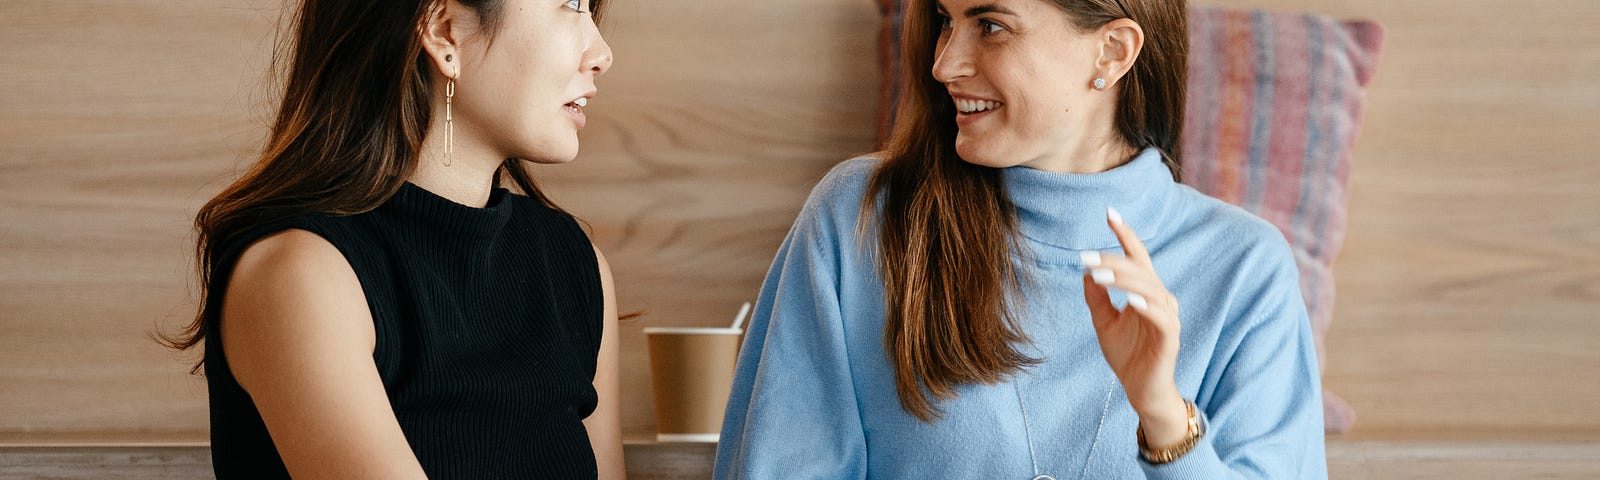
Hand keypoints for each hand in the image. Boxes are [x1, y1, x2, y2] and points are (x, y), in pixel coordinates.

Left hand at [1081, 207, 1188, 446]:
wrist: (1140, 390)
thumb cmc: (1127, 355)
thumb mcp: (1104, 323)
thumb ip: (1096, 298)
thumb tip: (1085, 272)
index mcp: (1146, 291)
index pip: (1137, 257)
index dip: (1125, 234)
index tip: (1109, 213)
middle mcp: (1160, 298)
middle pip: (1140, 270)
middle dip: (1114, 260)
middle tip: (1087, 257)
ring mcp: (1167, 317)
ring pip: (1149, 289)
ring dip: (1125, 280)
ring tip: (1099, 275)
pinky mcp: (1170, 338)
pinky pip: (1161, 317)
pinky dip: (1146, 306)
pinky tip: (1130, 300)